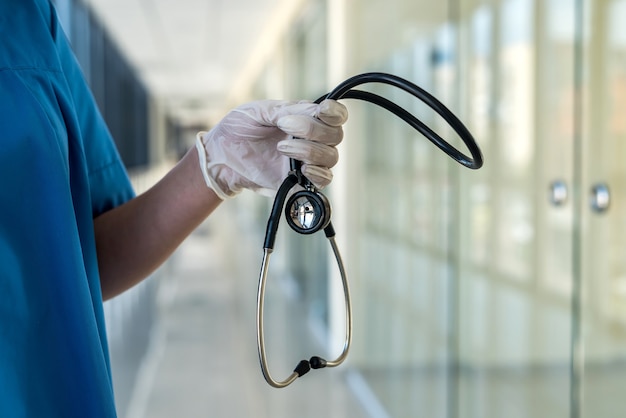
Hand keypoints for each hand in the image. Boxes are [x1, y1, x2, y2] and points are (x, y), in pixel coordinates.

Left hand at [195, 99, 347, 198]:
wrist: (220, 156)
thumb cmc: (239, 128)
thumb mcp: (259, 111)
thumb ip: (287, 110)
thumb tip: (313, 112)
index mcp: (306, 118)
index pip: (336, 115)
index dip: (335, 113)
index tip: (322, 111)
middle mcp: (313, 139)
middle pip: (335, 136)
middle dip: (313, 130)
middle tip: (284, 127)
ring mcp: (308, 161)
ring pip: (331, 157)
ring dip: (310, 150)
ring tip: (281, 148)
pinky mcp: (300, 182)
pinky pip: (323, 181)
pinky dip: (317, 173)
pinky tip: (302, 169)